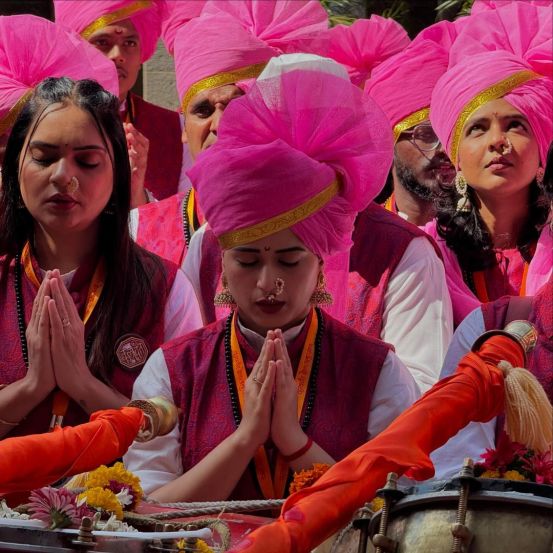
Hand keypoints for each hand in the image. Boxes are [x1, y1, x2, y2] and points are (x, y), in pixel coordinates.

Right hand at [24, 272, 55, 395]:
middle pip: (41, 304)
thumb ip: (52, 329)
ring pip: (42, 310)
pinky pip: (44, 324)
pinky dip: (46, 312)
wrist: (41, 382)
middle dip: (47, 287)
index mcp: (39, 329)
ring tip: (50, 279)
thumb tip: (57, 316)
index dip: (48, 291)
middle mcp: (36, 329)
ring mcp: (38, 335)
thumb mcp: (50, 342)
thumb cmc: (49, 363)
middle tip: (52, 271)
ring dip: (46, 294)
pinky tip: (48, 301)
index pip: (44, 306)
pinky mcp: (41, 343)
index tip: (54, 276)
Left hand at [47, 270, 89, 400]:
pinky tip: (50, 302)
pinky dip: (53, 312)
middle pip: (65, 303)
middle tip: (55, 270)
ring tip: (53, 279)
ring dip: (57, 294)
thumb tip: (70, 315)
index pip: (68, 304)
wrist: (77, 380)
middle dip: (59, 286)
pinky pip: (57, 325)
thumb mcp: (73, 340)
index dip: (62, 289)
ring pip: (62, 310)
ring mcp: (68, 334)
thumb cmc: (73, 362)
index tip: (56, 275)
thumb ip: (71, 327)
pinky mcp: (62, 342)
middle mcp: (73, 327)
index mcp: (75, 326)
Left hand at [124, 123, 149, 207]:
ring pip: (144, 151)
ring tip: (130, 136)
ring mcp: (142, 165)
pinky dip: (137, 156)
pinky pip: (141, 163)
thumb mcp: (122, 160)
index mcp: (137, 153)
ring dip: (137, 142)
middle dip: (137, 134)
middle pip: (144, 143)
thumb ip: (121, 150)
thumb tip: (111, 136)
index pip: (139, 139)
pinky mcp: (140, 173)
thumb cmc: (125, 176)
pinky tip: (131, 151)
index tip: (126, 124)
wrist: (130, 193)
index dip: (134, 131)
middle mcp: (141, 158)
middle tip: (129, 127)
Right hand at [236, 333, 276, 448]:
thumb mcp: (258, 397)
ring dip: (268, 354)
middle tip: (271, 330)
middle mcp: (254, 384)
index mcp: (255, 383)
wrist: (248, 436)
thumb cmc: (256, 418)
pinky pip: (267, 384)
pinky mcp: (261, 400)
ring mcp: (256, 392)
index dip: (267, 348)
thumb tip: (262, 375)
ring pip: (263, 369)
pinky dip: (271, 373)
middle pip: (262, 361)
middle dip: (267, 345)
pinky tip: (274, 363)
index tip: (271, 335)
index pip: (262, 362)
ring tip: (272, 340)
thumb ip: (260, 385)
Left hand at [270, 330, 306, 455]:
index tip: (275, 335)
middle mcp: (289, 384)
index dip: (279, 349)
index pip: (282, 362)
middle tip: (278, 329)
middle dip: (280, 344)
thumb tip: (275, 378)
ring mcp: (287, 390)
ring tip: (278, 338)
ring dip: (280, 352)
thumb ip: (278, 388)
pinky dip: (280, 371)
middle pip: (285, 360)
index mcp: (286, 384)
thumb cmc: (282, 420)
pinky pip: (282, 382)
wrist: (289, 437)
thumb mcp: (279, 400)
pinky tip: (278, 360)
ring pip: (284, 367)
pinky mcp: (284, 398)